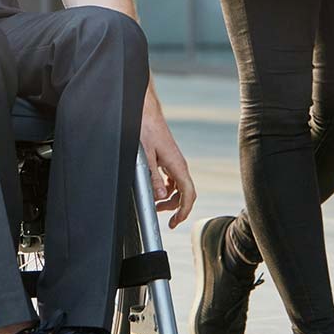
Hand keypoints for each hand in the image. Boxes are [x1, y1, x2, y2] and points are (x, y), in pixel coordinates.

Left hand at [140, 110, 195, 228]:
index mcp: (177, 164)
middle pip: (185, 193)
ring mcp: (174, 161)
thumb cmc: (146, 128)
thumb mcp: (145, 156)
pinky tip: (157, 189)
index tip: (175, 222)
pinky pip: (173, 178)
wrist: (145, 111)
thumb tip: (161, 196)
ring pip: (179, 187)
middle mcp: (179, 164)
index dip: (184, 211)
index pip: (188, 193)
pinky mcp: (168, 159)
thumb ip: (153, 178)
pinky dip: (166, 187)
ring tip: (157, 204)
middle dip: (176, 208)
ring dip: (170, 198)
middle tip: (163, 216)